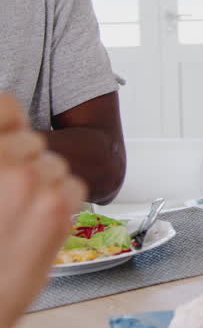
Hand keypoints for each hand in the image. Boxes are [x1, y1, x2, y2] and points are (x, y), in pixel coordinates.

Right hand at [0, 94, 87, 327]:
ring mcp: (33, 183)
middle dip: (18, 159)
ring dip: (39, 181)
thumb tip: (10, 136)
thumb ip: (2, 156)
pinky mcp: (58, 206)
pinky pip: (70, 185)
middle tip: (6, 188)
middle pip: (28, 140)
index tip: (6, 127)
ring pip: (52, 163)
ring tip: (15, 210)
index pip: (5, 108)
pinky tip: (35, 219)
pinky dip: (59, 198)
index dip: (4, 118)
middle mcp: (8, 166)